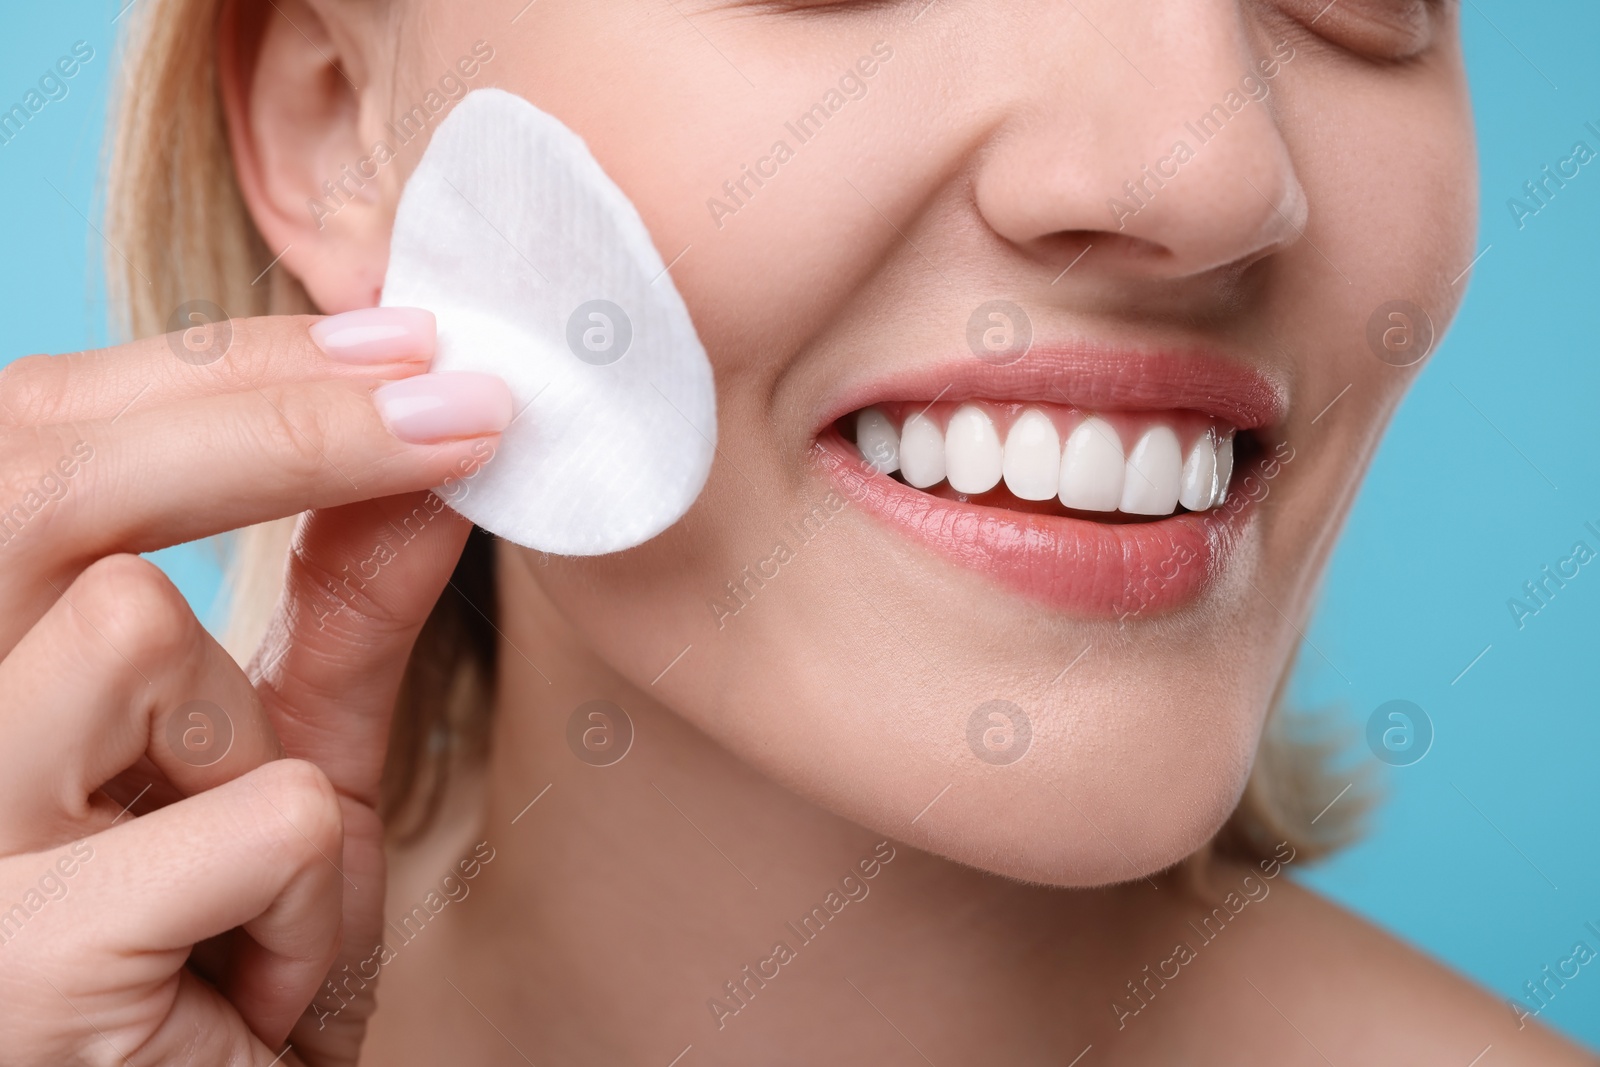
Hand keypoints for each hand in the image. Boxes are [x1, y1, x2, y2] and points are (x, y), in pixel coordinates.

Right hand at [0, 310, 510, 1065]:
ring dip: (257, 748)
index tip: (406, 338)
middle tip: (458, 406)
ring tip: (237, 879)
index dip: (223, 360)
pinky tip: (242, 982)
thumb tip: (429, 431)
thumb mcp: (286, 757)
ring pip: (135, 631)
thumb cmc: (217, 959)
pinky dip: (303, 888)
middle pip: (38, 475)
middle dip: (275, 418)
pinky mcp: (12, 966)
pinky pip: (251, 818)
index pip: (31, 434)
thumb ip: (341, 606)